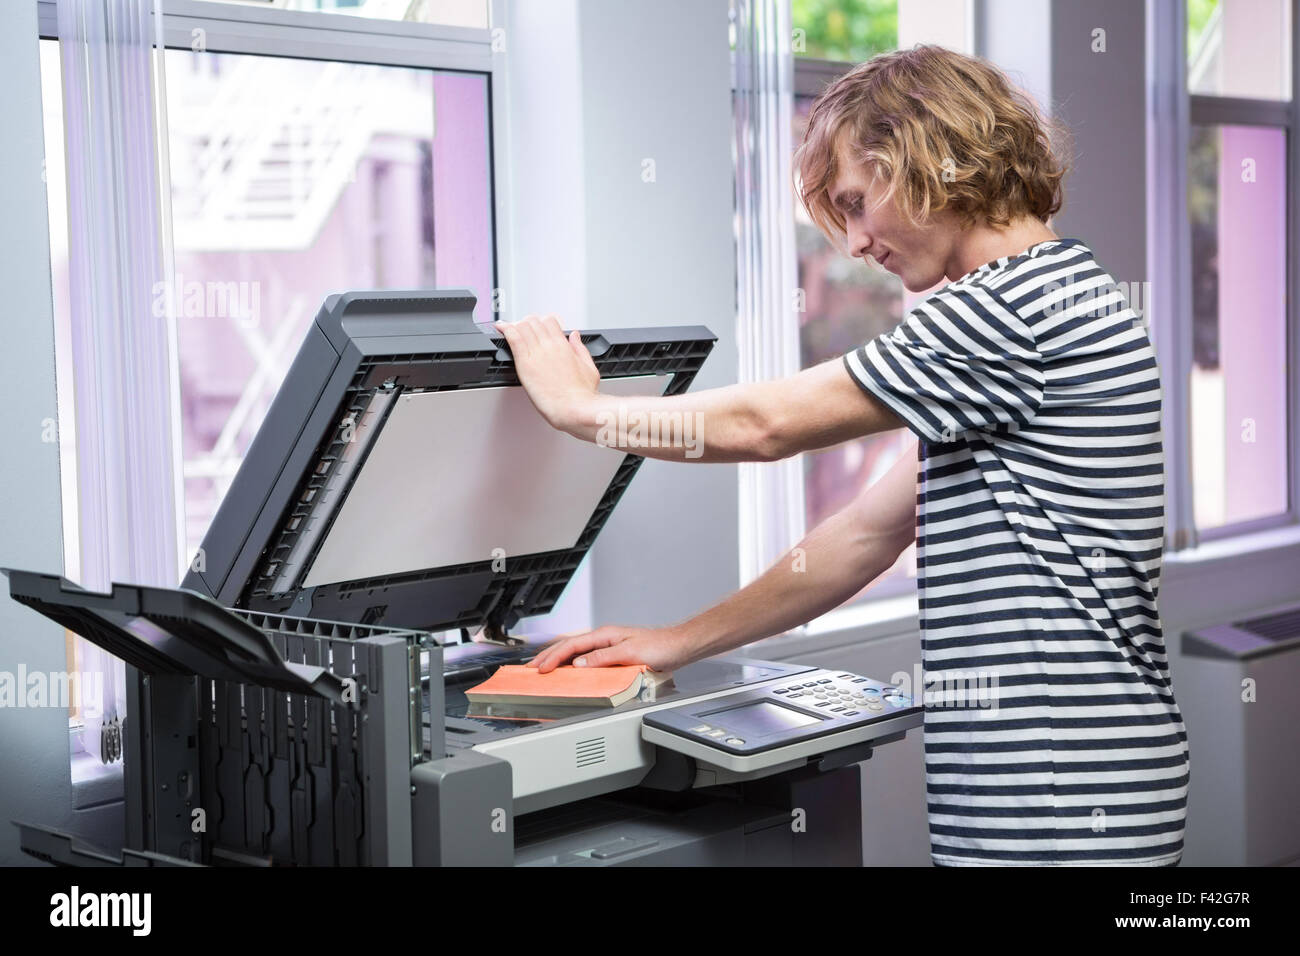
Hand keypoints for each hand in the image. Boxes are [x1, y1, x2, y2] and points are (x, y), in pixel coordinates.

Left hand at [494, 314, 600, 431]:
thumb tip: (575, 335)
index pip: (549, 321)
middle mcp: (550, 346)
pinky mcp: (525, 364)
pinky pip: (513, 338)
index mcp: (564, 346)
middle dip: (527, 323)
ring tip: (510, 330)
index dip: (542, 322)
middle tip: (523, 331)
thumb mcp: (589, 367)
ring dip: (516, 325)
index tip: (539, 328)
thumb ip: (580, 348)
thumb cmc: (582, 395)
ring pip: (522, 326)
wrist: (574, 409)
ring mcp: (537, 354)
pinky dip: (505, 329)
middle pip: (534, 321)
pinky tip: (501, 328)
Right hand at [527, 625, 694, 673]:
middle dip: (548, 657)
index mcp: (605, 635)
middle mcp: (604, 639)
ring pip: (575, 652)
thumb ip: (603, 658)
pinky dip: (572, 664)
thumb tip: (579, 664)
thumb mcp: (630, 653)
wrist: (677, 648)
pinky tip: (569, 670)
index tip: (541, 668)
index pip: (572, 646)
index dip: (554, 657)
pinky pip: (586, 659)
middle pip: (569, 647)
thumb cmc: (659, 647)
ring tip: (543, 668)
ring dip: (558, 660)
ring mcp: (608, 646)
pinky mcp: (613, 655)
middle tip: (531, 668)